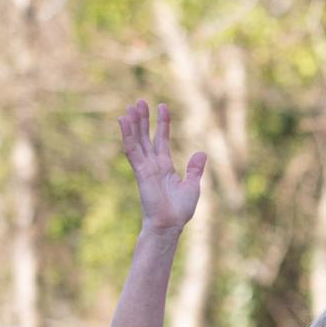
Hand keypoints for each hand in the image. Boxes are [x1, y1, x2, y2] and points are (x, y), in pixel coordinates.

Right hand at [118, 100, 205, 233]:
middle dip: (143, 119)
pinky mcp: (140, 171)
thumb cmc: (179, 210)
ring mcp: (144, 167)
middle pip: (146, 137)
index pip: (161, 140)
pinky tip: (124, 122)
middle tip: (139, 101)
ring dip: (133, 124)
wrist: (169, 224)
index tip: (162, 106)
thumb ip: (194, 169)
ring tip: (131, 107)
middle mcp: (152, 164)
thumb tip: (201, 153)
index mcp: (164, 167)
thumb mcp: (192, 186)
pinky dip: (128, 136)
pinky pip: (132, 150)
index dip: (162, 124)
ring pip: (137, 141)